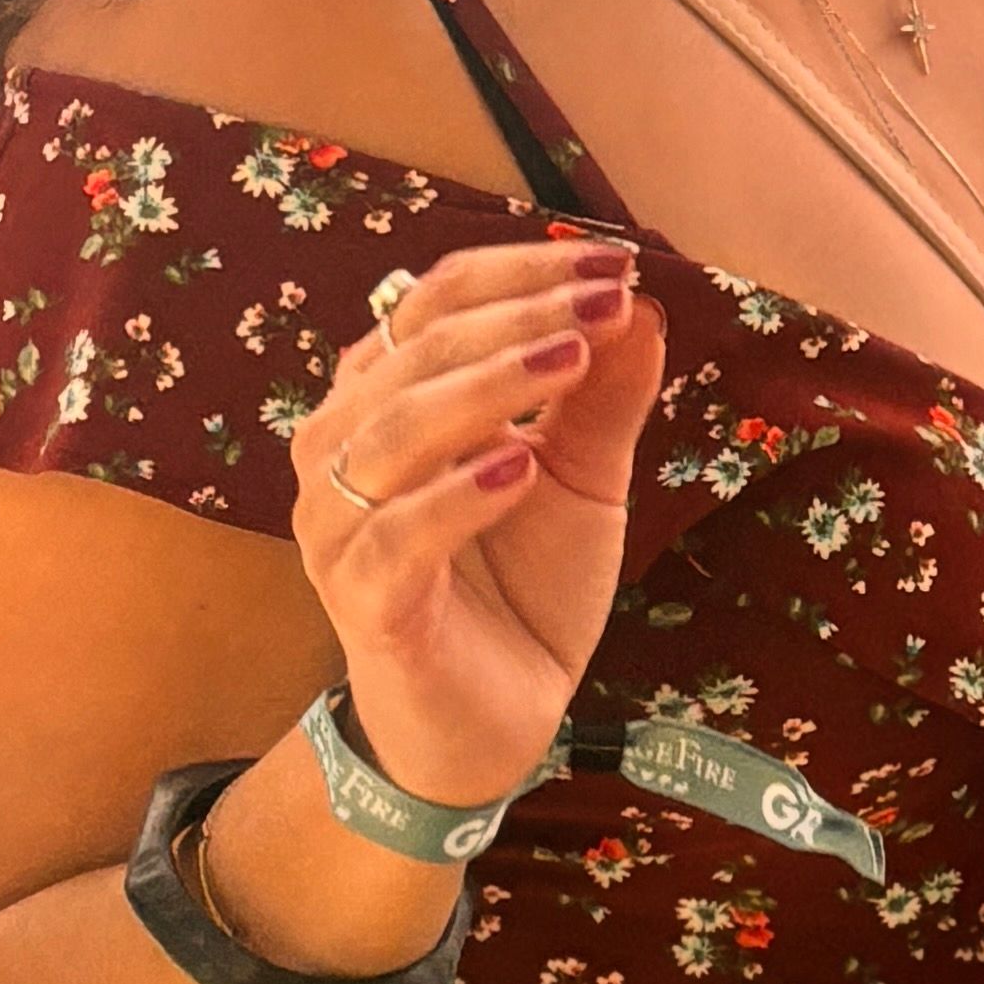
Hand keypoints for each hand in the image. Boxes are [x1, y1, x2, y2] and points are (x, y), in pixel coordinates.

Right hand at [290, 241, 669, 816]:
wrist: (495, 721)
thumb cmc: (523, 584)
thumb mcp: (582, 478)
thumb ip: (604, 396)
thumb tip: (642, 301)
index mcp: (384, 401)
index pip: (433, 303)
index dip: (521, 272)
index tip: (614, 263)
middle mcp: (342, 451)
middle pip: (413, 353)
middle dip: (518, 317)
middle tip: (606, 303)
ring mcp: (341, 529)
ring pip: (393, 433)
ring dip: (488, 387)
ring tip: (571, 362)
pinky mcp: (362, 603)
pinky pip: (393, 538)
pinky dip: (455, 496)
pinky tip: (518, 469)